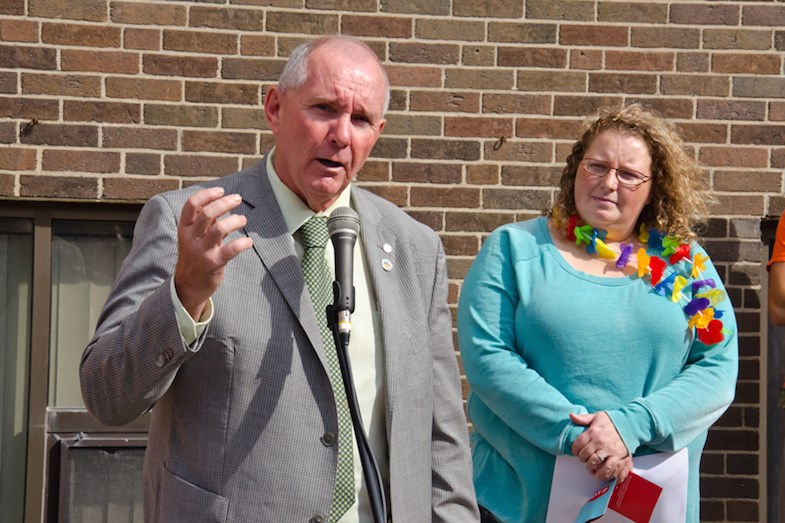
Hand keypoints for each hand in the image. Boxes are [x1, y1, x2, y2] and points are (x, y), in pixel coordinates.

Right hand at [174, 187, 252, 318]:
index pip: (192, 204)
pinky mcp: (213, 263)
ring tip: (243, 219)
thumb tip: (224, 204)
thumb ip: (207, 222)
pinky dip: (242, 243)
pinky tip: (249, 242)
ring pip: (220, 229)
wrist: (189, 285)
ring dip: (235, 220)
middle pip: (207, 213)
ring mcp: (201, 251)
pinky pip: (230, 250)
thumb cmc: (195, 256)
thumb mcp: (194, 237)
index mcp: (184, 228)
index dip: (207, 194)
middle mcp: (190, 238)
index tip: (221, 191)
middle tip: (238, 199)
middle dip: (225, 203)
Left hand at [570, 412, 630, 481]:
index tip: (575, 452)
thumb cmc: (612, 421)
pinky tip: (599, 472)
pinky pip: (608, 468)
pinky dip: (602, 473)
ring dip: (590, 467)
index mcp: (593, 431)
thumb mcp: (596, 416)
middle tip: (583, 459)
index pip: (578, 443)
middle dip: (581, 459)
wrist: (629, 424)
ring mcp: (609, 449)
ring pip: (594, 462)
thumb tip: (571, 416)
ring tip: (589, 467)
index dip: (574, 450)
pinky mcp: (618, 456)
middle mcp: (599, 441)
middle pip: (584, 454)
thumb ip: (583, 418)